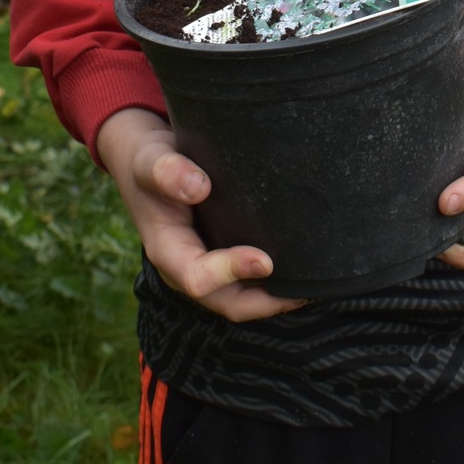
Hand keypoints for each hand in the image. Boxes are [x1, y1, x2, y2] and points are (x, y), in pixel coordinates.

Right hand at [95, 107, 304, 320]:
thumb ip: (167, 171)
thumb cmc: (151, 163)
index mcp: (168, 252)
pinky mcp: (222, 258)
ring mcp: (206, 267)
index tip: (265, 260)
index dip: (231, 272)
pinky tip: (303, 270)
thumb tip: (198, 186)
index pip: (197, 277)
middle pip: (227, 302)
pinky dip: (273, 283)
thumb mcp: (150, 161)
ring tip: (314, 286)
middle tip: (305, 290)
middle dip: (265, 303)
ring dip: (274, 298)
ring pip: (242, 298)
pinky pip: (248, 283)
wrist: (151, 165)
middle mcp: (187, 268)